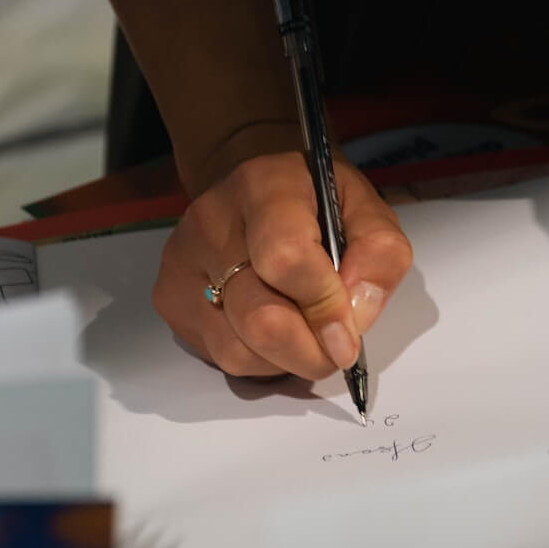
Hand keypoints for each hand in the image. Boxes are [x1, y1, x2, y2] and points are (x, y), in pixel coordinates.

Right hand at [153, 152, 412, 378]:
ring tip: (306, 334)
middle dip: (309, 351)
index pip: (285, 260)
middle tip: (336, 351)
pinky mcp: (169, 298)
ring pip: (237, 350)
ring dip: (286, 360)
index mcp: (264, 187)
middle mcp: (211, 222)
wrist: (257, 190)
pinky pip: (220, 357)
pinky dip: (259, 360)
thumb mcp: (366, 210)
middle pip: (259, 318)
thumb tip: (357, 314)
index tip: (349, 338)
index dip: (323, 307)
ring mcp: (182, 263)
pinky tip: (275, 330)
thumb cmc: (317, 203)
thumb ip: (379, 253)